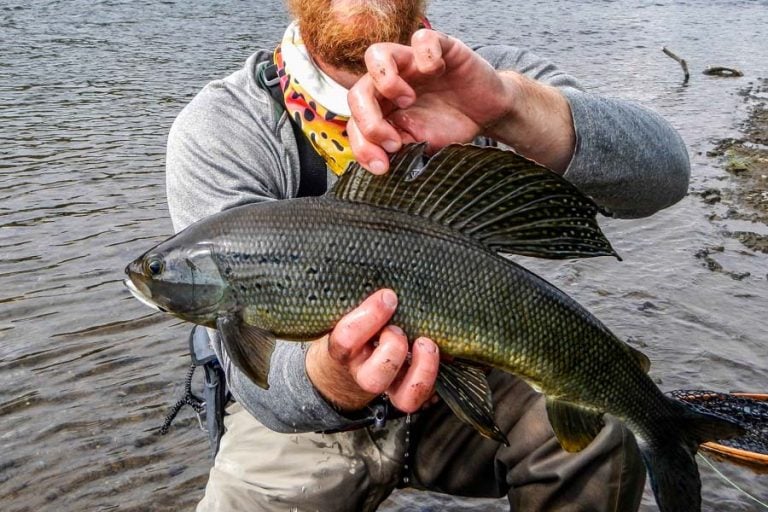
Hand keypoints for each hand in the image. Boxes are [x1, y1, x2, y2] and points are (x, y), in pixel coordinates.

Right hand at [306, 289, 439, 413]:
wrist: (348, 364)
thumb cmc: (355, 327)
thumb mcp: (349, 313)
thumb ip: (363, 301)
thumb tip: (392, 288)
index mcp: (342, 349)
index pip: (346, 338)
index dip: (368, 317)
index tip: (388, 296)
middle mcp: (362, 373)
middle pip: (374, 378)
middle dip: (393, 350)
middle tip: (399, 329)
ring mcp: (387, 386)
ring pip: (404, 397)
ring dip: (422, 369)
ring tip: (426, 343)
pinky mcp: (407, 392)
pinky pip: (424, 395)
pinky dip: (434, 374)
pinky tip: (440, 352)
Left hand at [347, 29, 574, 173]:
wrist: (488, 113)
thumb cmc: (452, 126)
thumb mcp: (423, 145)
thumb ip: (400, 148)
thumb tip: (379, 156)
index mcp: (382, 107)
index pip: (355, 122)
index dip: (363, 146)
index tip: (383, 166)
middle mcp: (391, 82)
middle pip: (357, 92)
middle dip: (369, 122)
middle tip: (394, 143)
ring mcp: (412, 63)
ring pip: (375, 54)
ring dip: (385, 81)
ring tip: (408, 100)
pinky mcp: (439, 47)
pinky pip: (422, 37)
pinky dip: (426, 54)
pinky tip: (437, 72)